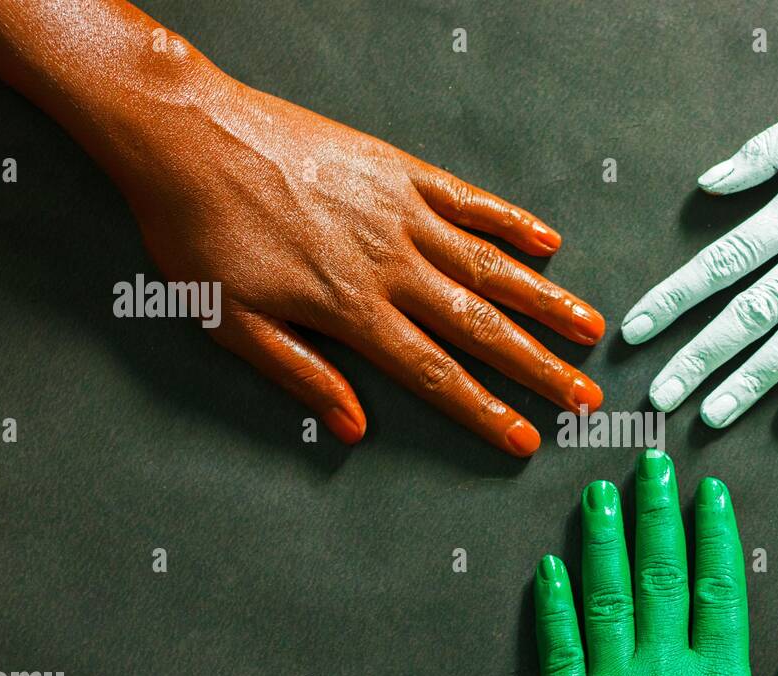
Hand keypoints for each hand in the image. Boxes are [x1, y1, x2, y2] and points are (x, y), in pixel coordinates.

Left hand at [118, 65, 603, 453]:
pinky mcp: (400, 171)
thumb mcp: (233, 321)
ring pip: (490, 266)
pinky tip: (546, 242)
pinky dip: (511, 221)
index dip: (486, 412)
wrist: (187, 136)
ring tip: (590, 327)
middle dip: (539, 369)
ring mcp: (402, 213)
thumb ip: (301, 373)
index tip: (527, 438)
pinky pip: (470, 200)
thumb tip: (353, 426)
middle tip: (586, 397)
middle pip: (482, 327)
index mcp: (352, 309)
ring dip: (546, 302)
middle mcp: (392, 265)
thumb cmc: (200, 232)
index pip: (436, 375)